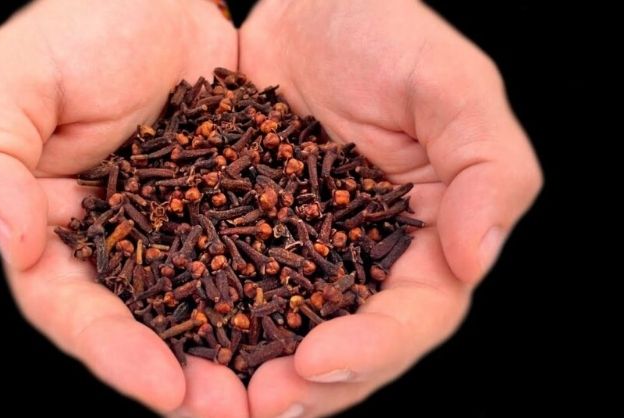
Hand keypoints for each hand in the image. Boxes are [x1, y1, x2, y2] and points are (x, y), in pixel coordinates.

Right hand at [0, 1, 245, 414]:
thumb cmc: (73, 27)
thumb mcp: (7, 84)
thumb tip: (10, 242)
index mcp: (55, 233)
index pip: (75, 311)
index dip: (115, 354)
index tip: (165, 386)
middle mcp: (120, 247)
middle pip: (146, 330)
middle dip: (186, 377)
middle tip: (233, 410)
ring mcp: (180, 233)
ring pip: (207, 308)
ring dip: (238, 354)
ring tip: (278, 387)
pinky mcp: (234, 210)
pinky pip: (259, 259)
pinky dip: (281, 293)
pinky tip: (316, 319)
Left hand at [239, 1, 541, 415]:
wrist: (308, 3)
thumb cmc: (387, 32)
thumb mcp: (453, 85)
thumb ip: (487, 168)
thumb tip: (476, 259)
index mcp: (425, 237)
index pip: (414, 314)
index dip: (375, 349)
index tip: (321, 361)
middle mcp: (365, 260)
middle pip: (348, 345)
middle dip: (308, 385)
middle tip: (258, 404)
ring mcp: (303, 253)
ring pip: (285, 332)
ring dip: (253, 373)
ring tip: (213, 395)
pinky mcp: (246, 234)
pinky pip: (227, 285)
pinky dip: (207, 319)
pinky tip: (176, 337)